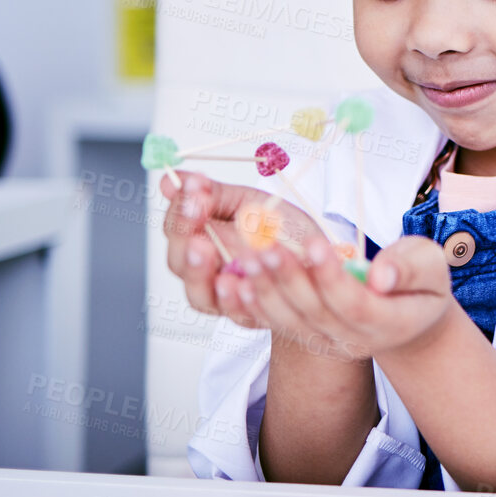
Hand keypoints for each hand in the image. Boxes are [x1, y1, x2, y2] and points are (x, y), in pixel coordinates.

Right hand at [160, 172, 318, 319]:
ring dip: (199, 269)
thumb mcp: (250, 203)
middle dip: (185, 234)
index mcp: (202, 242)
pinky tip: (233, 281)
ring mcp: (226, 299)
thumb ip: (214, 194)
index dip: (180, 208)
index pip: (176, 228)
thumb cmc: (283, 231)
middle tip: (195, 210)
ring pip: (199, 294)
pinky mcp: (251, 317)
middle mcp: (206, 274)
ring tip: (204, 246)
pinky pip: (236, 312)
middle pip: (178, 262)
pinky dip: (233, 299)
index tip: (193, 188)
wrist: (322, 262)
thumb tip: (173, 180)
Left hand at [228, 234, 461, 362]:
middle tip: (267, 246)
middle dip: (289, 279)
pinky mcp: (309, 337)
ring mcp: (329, 343)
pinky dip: (254, 305)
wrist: (410, 319)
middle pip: (315, 313)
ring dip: (264, 290)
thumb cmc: (421, 284)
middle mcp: (356, 341)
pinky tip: (235, 282)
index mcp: (390, 323)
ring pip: (290, 321)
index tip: (316, 243)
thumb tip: (382, 275)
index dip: (333, 277)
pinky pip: (277, 323)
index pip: (356, 305)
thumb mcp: (431, 266)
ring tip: (245, 258)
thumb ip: (412, 267)